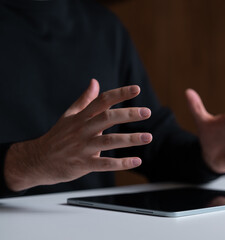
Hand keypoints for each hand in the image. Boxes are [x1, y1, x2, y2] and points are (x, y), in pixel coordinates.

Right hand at [4, 79, 151, 190]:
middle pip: (107, 118)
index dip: (120, 94)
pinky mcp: (83, 164)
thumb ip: (85, 100)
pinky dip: (121, 163)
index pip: (102, 101)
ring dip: (130, 139)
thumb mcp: (69, 115)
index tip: (137, 89)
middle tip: (146, 112)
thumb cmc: (57, 136)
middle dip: (128, 114)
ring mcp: (83, 147)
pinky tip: (136, 161)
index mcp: (81, 117)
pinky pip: (105, 164)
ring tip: (148, 137)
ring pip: (109, 141)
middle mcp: (83, 130)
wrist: (38, 160)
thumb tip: (95, 82)